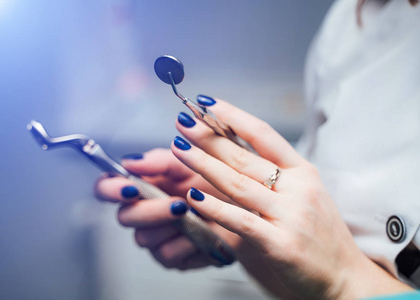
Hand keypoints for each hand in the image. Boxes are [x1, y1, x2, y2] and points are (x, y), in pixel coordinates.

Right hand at [94, 148, 239, 269]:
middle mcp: (143, 212)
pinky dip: (187, 242)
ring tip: (196, 214)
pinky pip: (167, 254)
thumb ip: (157, 160)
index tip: (128, 188)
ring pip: (144, 238)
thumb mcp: (187, 161)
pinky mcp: (171, 256)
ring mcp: (155, 236)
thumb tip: (129, 161)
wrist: (244, 202)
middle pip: (125, 217)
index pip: (107, 189)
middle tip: (178, 204)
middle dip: (151, 210)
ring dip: (171, 226)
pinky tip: (203, 232)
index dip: (111, 190)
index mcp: (141, 184)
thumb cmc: (214, 178)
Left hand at [171, 98, 412, 298]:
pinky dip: (214, 209)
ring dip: (203, 164)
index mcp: (303, 171)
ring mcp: (290, 216)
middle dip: (208, 137)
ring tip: (179, 149)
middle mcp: (298, 188)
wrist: (345, 276)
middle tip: (183, 122)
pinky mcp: (280, 244)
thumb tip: (231, 150)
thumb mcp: (304, 193)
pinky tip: (193, 197)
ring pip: (238, 184)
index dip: (233, 116)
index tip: (207, 103)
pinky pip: (240, 221)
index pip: (263, 134)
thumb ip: (273, 173)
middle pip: (244, 156)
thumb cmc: (319, 233)